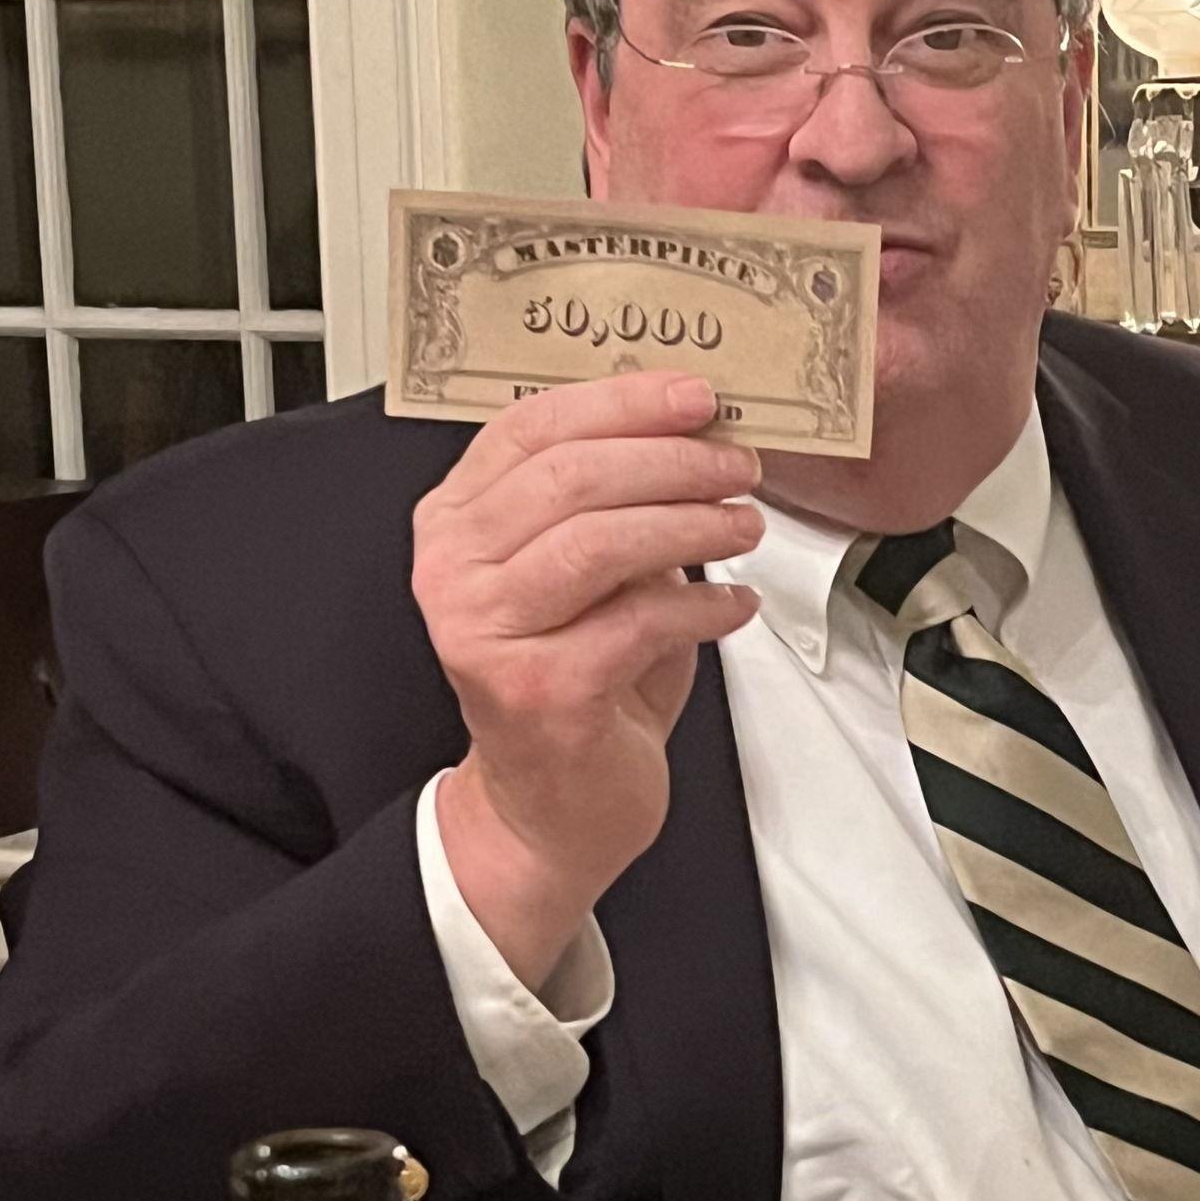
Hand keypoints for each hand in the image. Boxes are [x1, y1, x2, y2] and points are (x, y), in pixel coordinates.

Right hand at [412, 372, 763, 989]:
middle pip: (571, 476)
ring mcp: (488, 633)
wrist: (548, 804)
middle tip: (738, 465)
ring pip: (602, 540)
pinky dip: (704, 605)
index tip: (696, 396)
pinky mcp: (540, 690)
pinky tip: (734, 605)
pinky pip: (640, 620)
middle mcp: (454, 572)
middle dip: (673, 460)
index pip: (530, 427)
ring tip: (744, 526)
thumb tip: (696, 430)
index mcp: (456, 522)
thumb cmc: (573, 675)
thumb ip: (611, 499)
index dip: (621, 400)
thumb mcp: (581, 571)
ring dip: (693, 523)